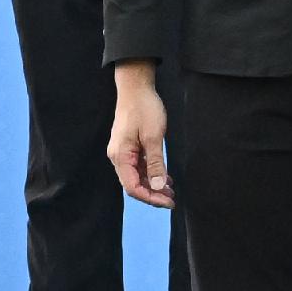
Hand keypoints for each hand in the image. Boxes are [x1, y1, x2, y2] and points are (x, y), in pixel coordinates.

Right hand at [108, 69, 171, 207]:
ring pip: (137, 176)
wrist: (136, 88)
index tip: (168, 202)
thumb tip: (157, 186)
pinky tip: (164, 177)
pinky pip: (139, 166)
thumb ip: (155, 163)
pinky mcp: (129, 147)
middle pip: (134, 184)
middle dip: (153, 194)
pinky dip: (151, 173)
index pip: (133, 187)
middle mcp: (118, 157)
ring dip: (153, 185)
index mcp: (120, 156)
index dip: (150, 198)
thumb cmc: (144, 109)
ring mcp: (123, 152)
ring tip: (171, 190)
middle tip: (172, 199)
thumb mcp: (153, 137)